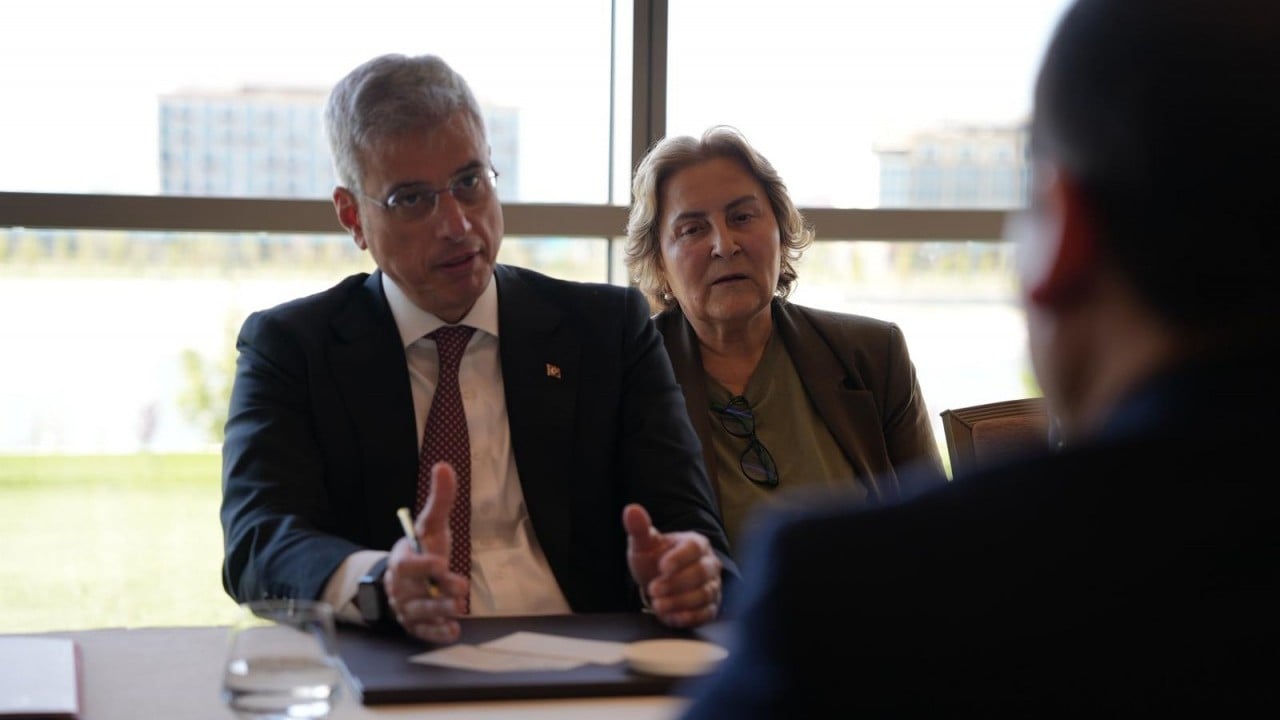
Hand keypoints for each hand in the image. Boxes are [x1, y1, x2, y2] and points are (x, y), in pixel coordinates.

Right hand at [384, 461, 468, 643]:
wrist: (407, 579)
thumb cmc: (424, 548)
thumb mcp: (432, 526)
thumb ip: (439, 500)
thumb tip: (444, 465)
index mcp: (402, 561)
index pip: (406, 564)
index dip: (422, 565)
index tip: (441, 563)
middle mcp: (400, 587)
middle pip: (414, 593)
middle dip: (437, 593)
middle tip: (461, 590)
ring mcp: (406, 607)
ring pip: (420, 614)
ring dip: (439, 613)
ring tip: (459, 610)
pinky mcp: (414, 625)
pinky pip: (422, 632)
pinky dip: (436, 634)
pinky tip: (452, 631)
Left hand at [623, 503, 722, 628]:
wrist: (660, 581)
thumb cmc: (654, 558)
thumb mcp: (644, 544)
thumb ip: (639, 528)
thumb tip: (631, 509)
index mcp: (696, 543)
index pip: (694, 548)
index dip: (679, 558)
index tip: (662, 567)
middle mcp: (709, 564)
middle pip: (701, 573)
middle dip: (676, 583)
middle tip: (653, 589)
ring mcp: (712, 586)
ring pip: (704, 594)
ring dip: (680, 601)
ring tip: (658, 604)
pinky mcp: (710, 607)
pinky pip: (706, 613)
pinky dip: (689, 617)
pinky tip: (670, 617)